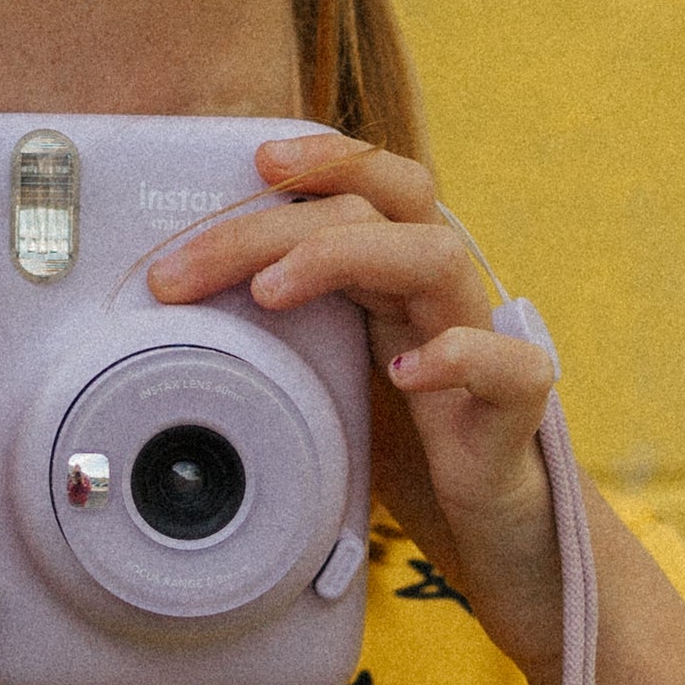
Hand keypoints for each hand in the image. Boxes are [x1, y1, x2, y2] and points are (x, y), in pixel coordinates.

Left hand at [137, 133, 569, 684]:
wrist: (484, 526)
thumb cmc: (402, 443)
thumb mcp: (325, 375)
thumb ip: (277, 333)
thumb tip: (168, 311)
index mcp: (398, 273)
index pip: (375, 184)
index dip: (325, 158)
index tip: (252, 161)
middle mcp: (443, 291)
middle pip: (378, 210)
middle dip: (273, 226)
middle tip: (182, 273)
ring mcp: (485, 340)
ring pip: (438, 255)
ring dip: (346, 257)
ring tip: (270, 294)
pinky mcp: (517, 408)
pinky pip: (510, 364)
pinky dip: (459, 355)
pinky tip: (406, 370)